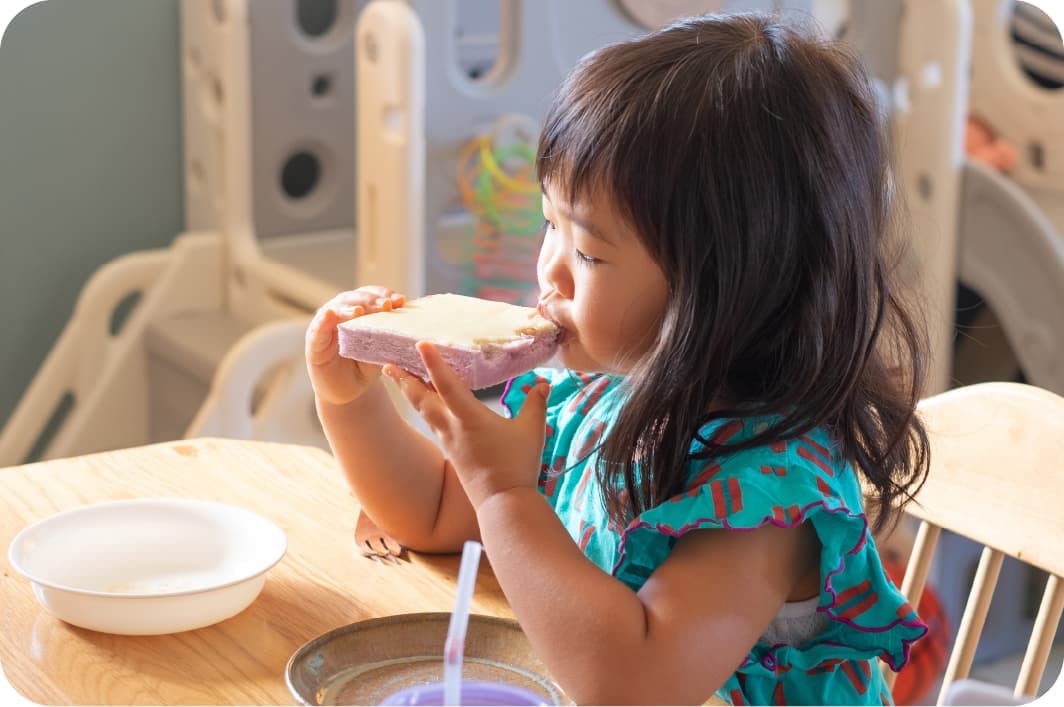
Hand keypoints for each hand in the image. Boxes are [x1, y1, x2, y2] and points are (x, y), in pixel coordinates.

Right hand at [305, 286, 405, 405]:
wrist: (349, 392)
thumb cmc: (366, 367)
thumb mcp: (382, 350)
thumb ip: (390, 336)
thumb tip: (411, 325)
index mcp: (361, 311)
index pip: (373, 296)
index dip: (386, 295)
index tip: (401, 300)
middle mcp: (343, 313)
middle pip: (356, 298)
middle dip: (372, 300)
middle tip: (386, 305)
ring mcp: (327, 325)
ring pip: (337, 308)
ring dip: (349, 307)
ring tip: (360, 310)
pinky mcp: (314, 342)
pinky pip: (318, 329)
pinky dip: (324, 320)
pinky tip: (330, 315)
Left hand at [385, 342, 550, 508]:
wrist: (503, 503)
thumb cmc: (517, 465)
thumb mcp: (532, 430)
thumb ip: (536, 404)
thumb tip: (543, 384)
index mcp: (469, 418)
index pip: (447, 384)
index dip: (434, 362)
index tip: (421, 344)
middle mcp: (453, 428)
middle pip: (422, 399)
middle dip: (404, 380)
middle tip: (388, 365)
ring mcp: (449, 441)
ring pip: (424, 411)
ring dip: (410, 393)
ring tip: (399, 379)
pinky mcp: (451, 452)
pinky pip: (433, 423)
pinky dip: (426, 408)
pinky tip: (429, 405)